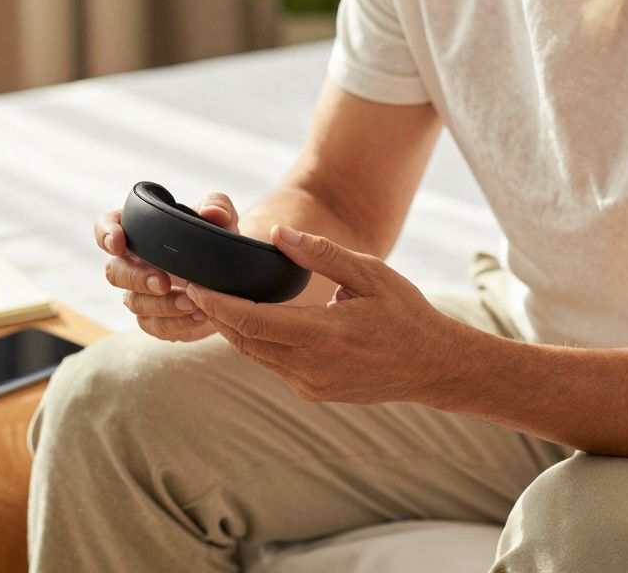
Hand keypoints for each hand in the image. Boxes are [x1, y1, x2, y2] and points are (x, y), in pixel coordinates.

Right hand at [95, 192, 240, 341]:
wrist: (233, 276)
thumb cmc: (218, 240)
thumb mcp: (223, 219)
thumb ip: (217, 207)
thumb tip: (212, 212)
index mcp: (141, 231)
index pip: (107, 226)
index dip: (105, 234)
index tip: (117, 243)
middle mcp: (134, 262)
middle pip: (114, 271)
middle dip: (136, 278)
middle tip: (163, 282)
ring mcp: (142, 293)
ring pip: (133, 302)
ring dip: (161, 304)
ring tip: (192, 303)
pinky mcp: (156, 318)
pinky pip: (153, 325)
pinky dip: (175, 323)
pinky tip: (199, 316)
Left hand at [186, 224, 475, 403]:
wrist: (434, 367)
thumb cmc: (405, 314)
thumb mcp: (370, 273)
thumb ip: (322, 254)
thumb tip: (279, 234)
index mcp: (323, 335)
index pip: (251, 321)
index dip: (216, 304)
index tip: (194, 284)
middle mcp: (311, 367)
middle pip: (244, 341)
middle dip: (215, 315)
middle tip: (193, 287)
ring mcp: (311, 385)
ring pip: (254, 356)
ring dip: (232, 330)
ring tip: (212, 301)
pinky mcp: (314, 393)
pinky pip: (272, 366)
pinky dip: (256, 343)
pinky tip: (250, 321)